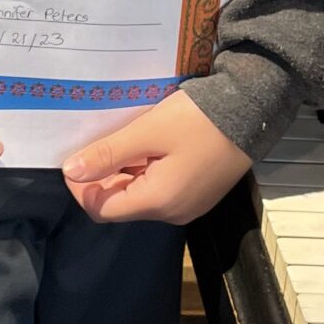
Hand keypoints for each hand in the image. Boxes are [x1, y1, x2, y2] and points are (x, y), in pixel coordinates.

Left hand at [62, 88, 252, 224]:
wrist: (253, 110)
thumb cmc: (199, 119)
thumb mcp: (148, 131)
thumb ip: (108, 153)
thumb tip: (71, 171)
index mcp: (158, 202)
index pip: (101, 209)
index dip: (81, 186)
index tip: (77, 156)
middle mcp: (172, 213)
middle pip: (120, 204)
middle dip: (103, 176)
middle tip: (101, 140)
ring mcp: (188, 205)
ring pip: (139, 195)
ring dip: (125, 171)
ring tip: (126, 138)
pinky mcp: (198, 194)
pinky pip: (160, 189)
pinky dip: (145, 170)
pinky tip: (148, 144)